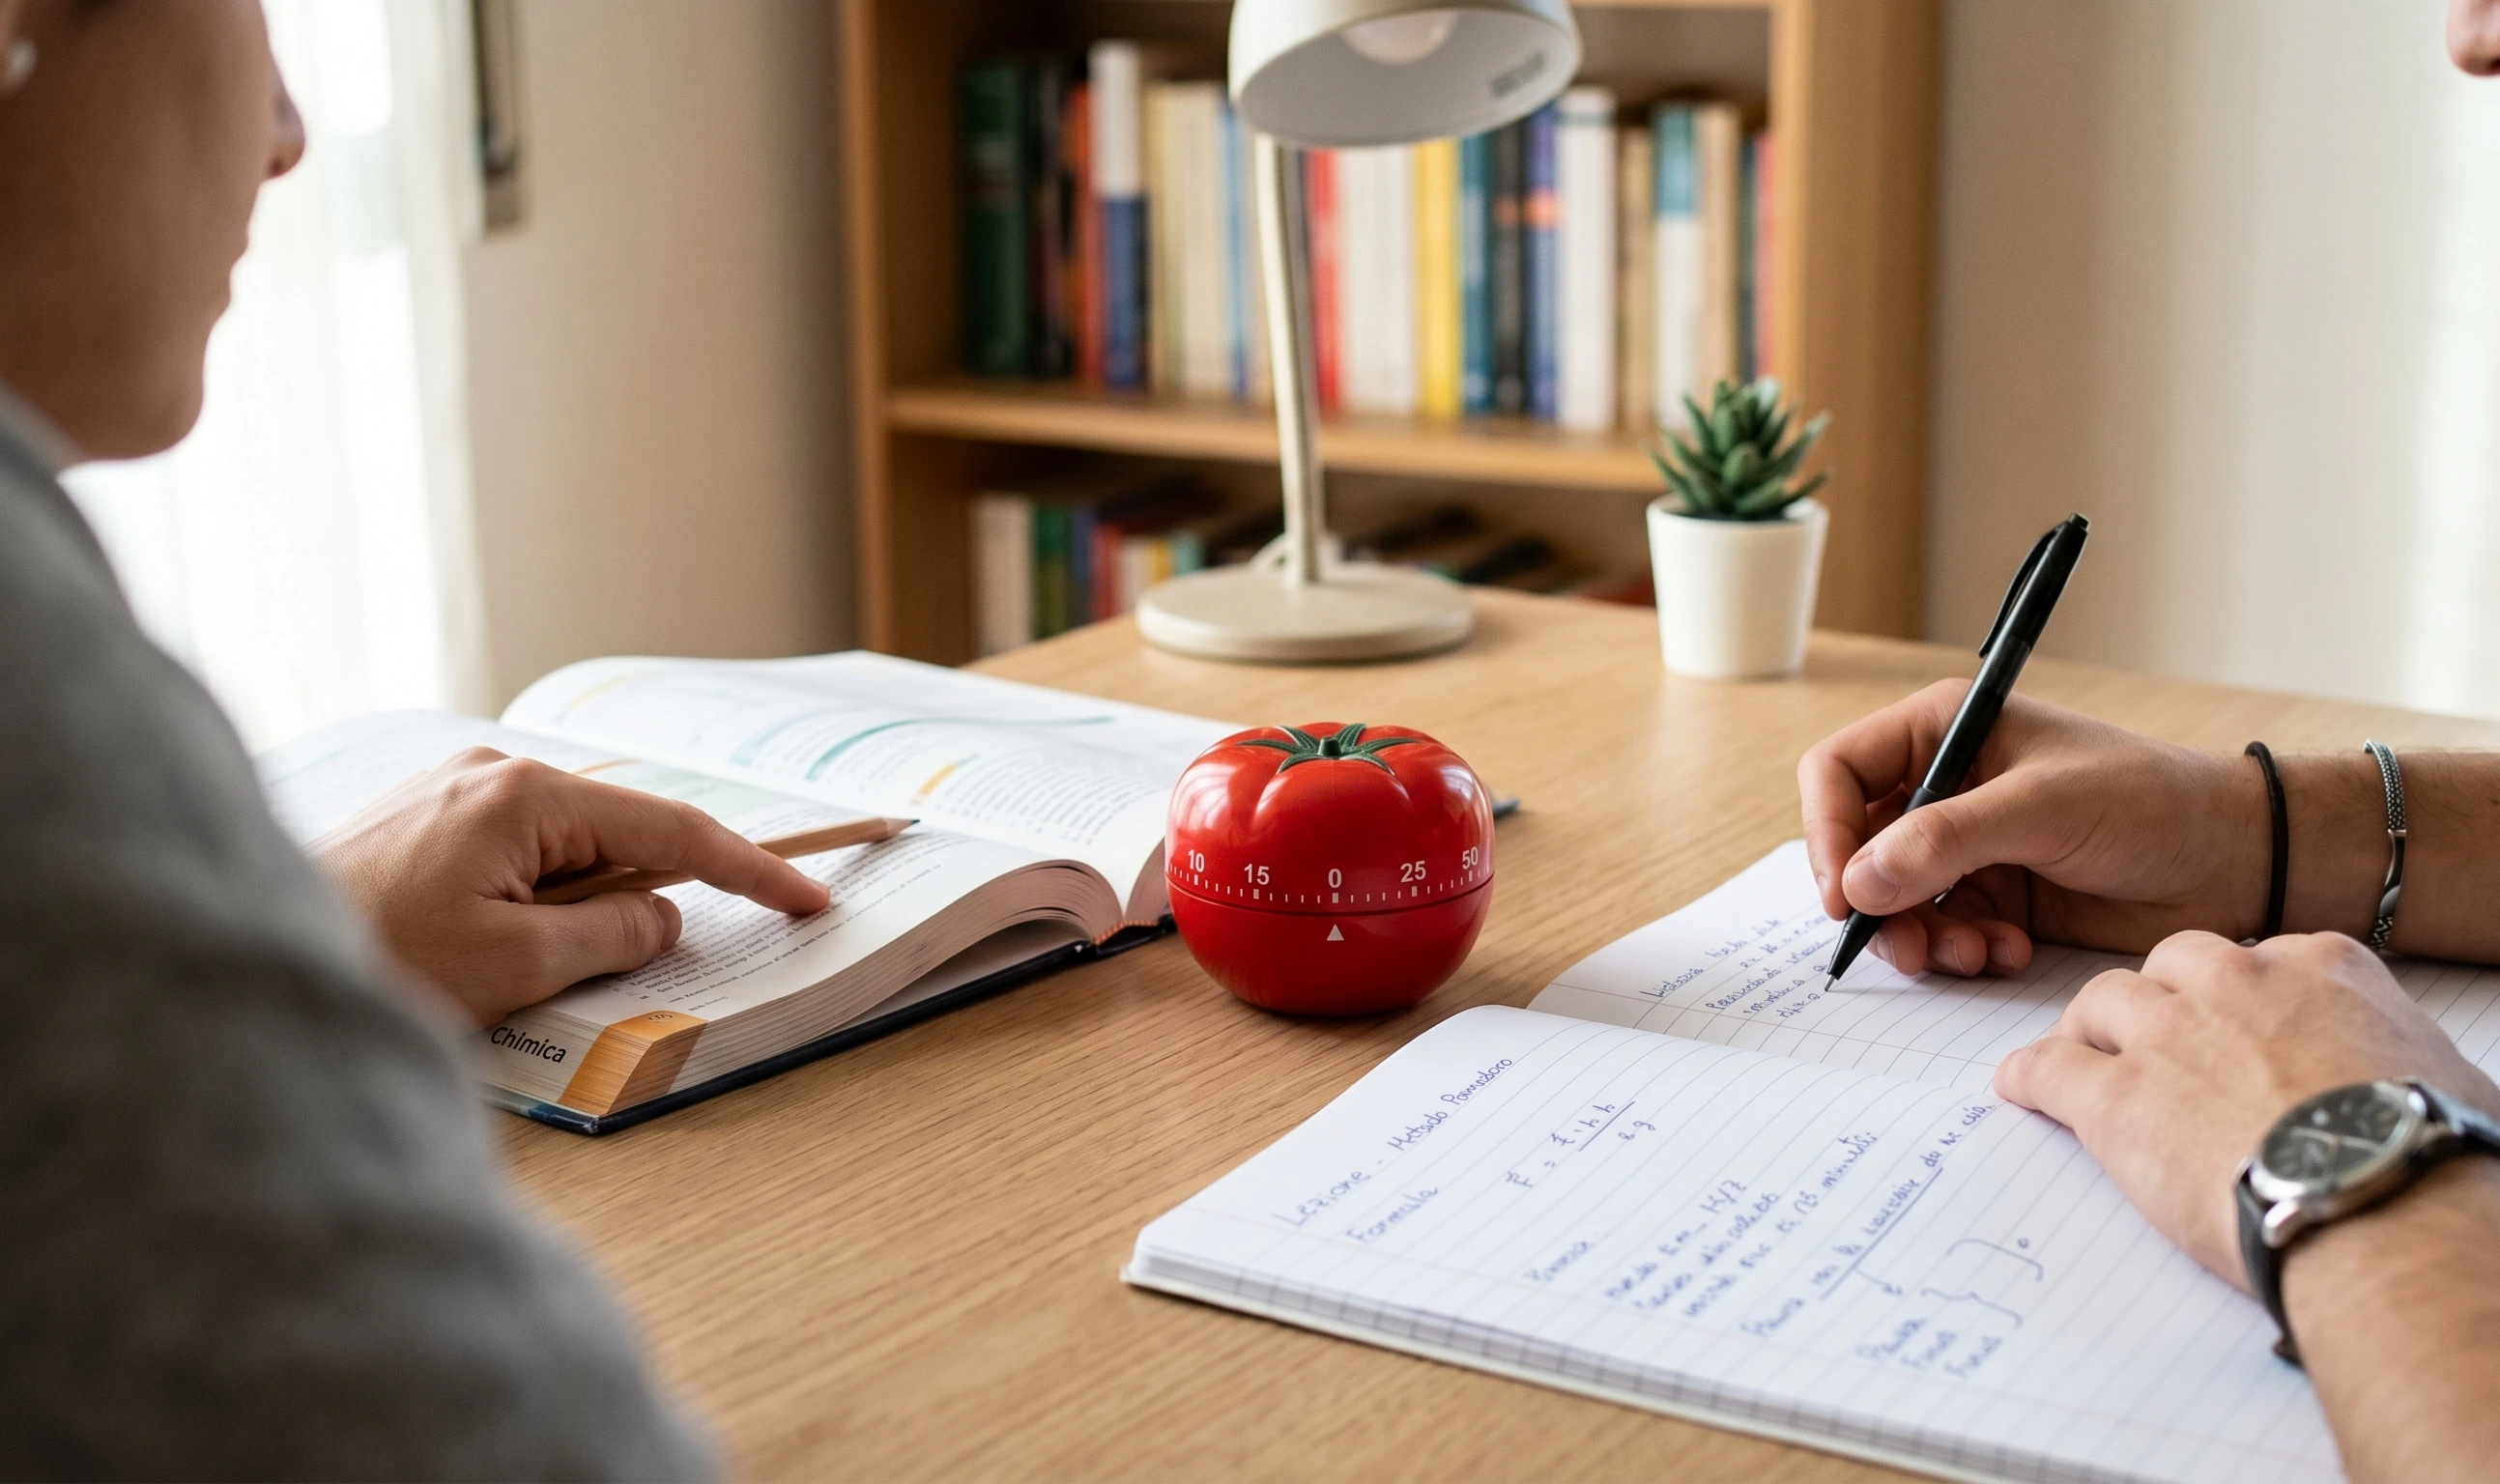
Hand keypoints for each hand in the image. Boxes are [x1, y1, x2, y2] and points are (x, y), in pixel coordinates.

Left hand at [312, 748, 830, 1026]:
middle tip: (623, 954)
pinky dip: (544, 900)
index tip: (808, 896)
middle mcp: (495, 774)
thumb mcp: (519, 966)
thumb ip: (612, 933)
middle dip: (647, 894)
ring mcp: (458, 792)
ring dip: (582, 908)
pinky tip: (507, 947)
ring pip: (570, 849)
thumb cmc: (374, 960)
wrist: (246, 966)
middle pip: (621, 832)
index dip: (750, 868)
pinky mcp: (432, 821)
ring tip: (520, 966)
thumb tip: (658, 915)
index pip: (672, 829)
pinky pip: (525, 855)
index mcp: (526, 796)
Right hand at [1797, 680, 2268, 976]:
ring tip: (1973, 954)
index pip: (1839, 771)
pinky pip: (1940, 932)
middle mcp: (1943, 786)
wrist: (2232, 861)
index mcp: (1944, 732)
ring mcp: (1965, 846)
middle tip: (1906, 946)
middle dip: (1877, 902)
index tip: (1844, 894)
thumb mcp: (2043, 807)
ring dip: (1923, 937)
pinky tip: (2008, 952)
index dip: (1826, 831)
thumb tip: (1859, 883)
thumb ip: (1946, 840)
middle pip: (1855, 847)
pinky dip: (1962, 951)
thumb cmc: (2150, 802)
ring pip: (1893, 900)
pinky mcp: (1992, 897)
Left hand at [1993, 931, 2499, 1283]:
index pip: (2258, 960)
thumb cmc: (2427, 1151)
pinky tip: (2021, 1090)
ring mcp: (2168, 1031)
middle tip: (2154, 1043)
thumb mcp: (2438, 1072)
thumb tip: (2401, 1078)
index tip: (2234, 1027)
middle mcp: (2235, 981)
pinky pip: (2048, 1067)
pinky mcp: (2115, 1094)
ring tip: (2085, 1061)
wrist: (2382, 1199)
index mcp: (2320, 965)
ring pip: (2103, 1002)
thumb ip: (2388, 1050)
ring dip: (2091, 1032)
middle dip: (2160, 1002)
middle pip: (2171, 967)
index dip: (2238, 1000)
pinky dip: (2029, 1077)